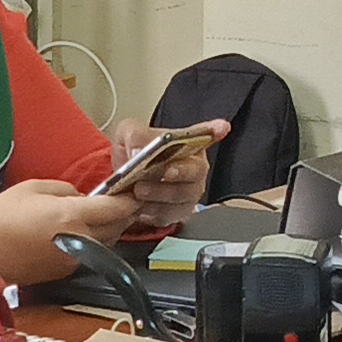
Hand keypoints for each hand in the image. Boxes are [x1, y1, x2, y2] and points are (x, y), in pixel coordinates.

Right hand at [0, 180, 137, 287]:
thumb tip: (80, 197)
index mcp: (72, 216)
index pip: (114, 209)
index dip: (128, 201)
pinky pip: (88, 256)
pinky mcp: (64, 273)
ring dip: (108, 231)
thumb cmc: (1, 217)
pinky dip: (90, 244)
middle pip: (116, 229)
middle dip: (122, 216)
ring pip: (105, 244)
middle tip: (120, 204)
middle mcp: (79, 240)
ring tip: (101, 219)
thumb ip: (64, 189)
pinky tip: (78, 235)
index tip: (133, 194)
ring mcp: (73, 260)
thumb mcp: (33, 188)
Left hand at [102, 117, 229, 235]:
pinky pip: (170, 214)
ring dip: (161, 193)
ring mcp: (187, 192)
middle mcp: (192, 168)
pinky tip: (139, 205)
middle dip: (182, 171)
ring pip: (183, 195)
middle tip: (167, 171)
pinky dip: (153, 210)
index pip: (204, 134)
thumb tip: (138, 149)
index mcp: (185, 143)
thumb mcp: (127, 133)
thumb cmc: (133, 153)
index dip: (214, 131)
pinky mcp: (176, 212)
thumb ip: (134, 135)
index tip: (221, 128)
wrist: (120, 181)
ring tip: (139, 190)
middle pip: (196, 170)